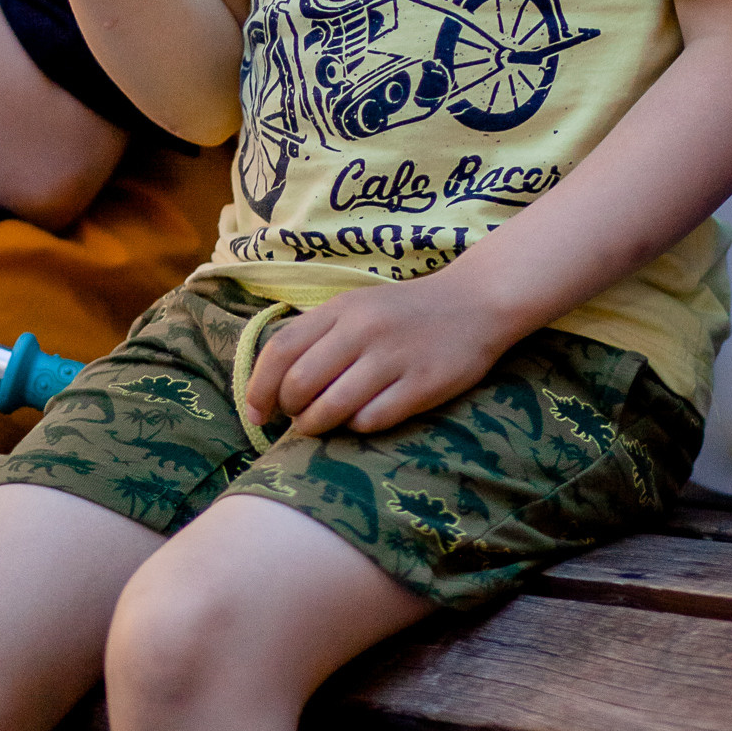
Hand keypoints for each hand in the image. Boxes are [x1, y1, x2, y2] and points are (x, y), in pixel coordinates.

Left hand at [244, 269, 514, 436]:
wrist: (474, 303)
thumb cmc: (404, 311)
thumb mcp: (356, 307)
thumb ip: (317, 335)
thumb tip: (273, 383)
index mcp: (341, 308)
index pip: (280, 350)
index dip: (259, 388)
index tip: (257, 414)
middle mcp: (363, 330)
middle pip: (300, 383)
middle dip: (290, 411)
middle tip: (297, 419)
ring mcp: (394, 357)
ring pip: (332, 407)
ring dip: (317, 426)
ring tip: (321, 427)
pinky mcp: (423, 384)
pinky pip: (372, 419)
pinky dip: (357, 427)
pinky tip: (361, 420)